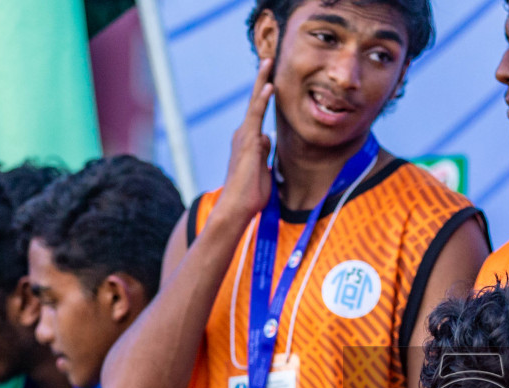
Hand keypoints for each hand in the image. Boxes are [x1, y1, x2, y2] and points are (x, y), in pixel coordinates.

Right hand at [214, 58, 274, 221]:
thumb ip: (264, 152)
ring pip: (254, 103)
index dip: (264, 94)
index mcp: (249, 141)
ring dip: (261, 81)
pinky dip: (262, 100)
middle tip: (269, 59)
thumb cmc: (250, 194)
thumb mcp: (262, 169)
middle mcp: (244, 135)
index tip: (271, 78)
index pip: (258, 112)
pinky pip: (256, 116)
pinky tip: (269, 86)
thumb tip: (267, 138)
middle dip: (262, 80)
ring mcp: (244, 136)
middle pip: (254, 102)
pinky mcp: (248, 142)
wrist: (236, 208)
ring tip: (268, 61)